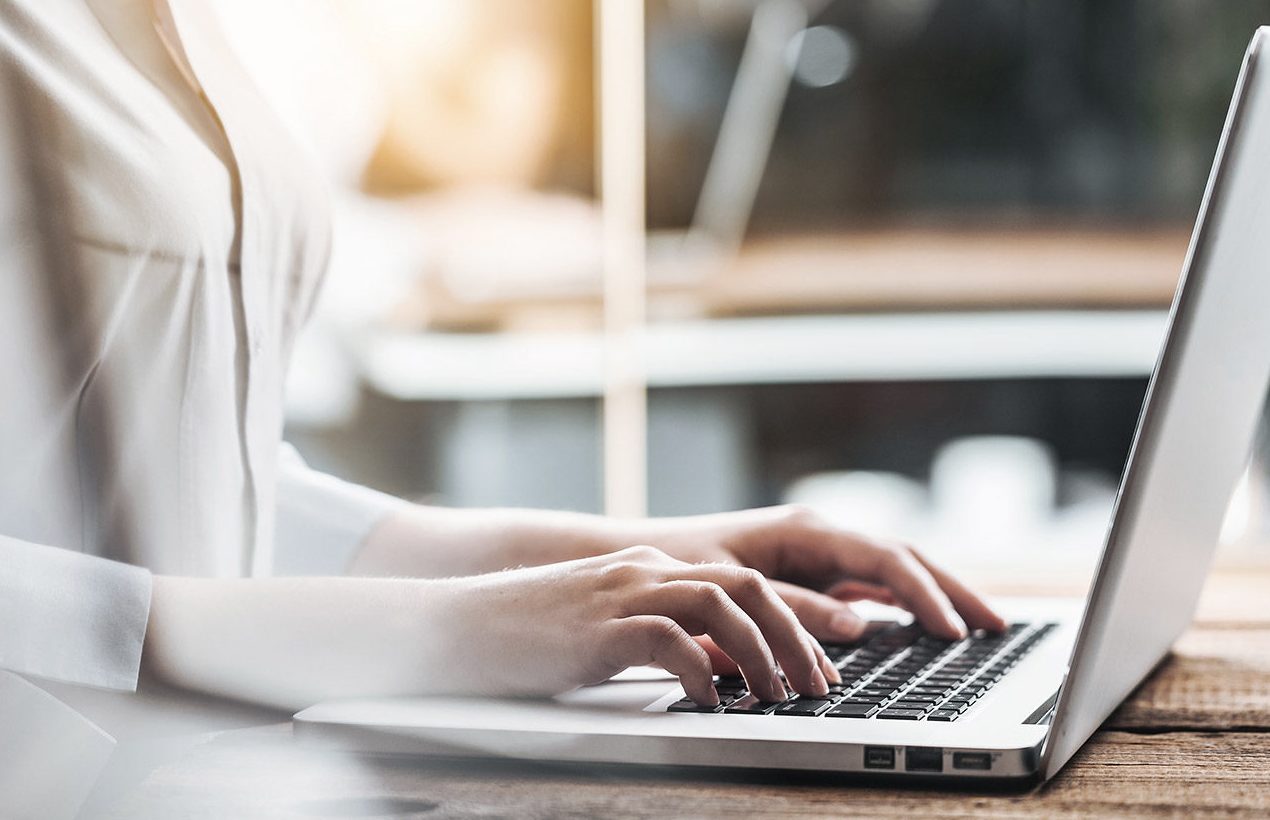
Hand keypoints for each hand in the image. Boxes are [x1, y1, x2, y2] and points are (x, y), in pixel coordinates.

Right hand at [435, 545, 838, 704]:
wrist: (452, 626)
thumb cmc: (524, 637)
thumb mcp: (606, 632)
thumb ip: (661, 640)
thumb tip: (718, 672)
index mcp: (648, 568)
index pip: (741, 583)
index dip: (790, 623)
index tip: (818, 664)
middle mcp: (643, 570)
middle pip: (746, 588)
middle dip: (794, 635)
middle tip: (817, 684)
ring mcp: (620, 594)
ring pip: (720, 605)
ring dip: (761, 652)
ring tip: (776, 694)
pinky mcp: (597, 628)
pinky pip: (668, 640)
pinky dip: (701, 670)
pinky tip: (710, 701)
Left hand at [640, 505, 1006, 645]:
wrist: (643, 562)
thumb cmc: (679, 568)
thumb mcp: (732, 588)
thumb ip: (795, 607)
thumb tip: (861, 624)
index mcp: (806, 530)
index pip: (885, 559)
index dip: (924, 594)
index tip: (951, 629)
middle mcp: (821, 536)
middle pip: (905, 559)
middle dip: (953, 591)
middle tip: (998, 627)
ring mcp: (821, 554)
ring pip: (895, 572)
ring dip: (937, 597)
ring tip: (981, 628)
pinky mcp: (815, 574)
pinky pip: (873, 587)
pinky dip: (906, 604)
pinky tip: (930, 626)